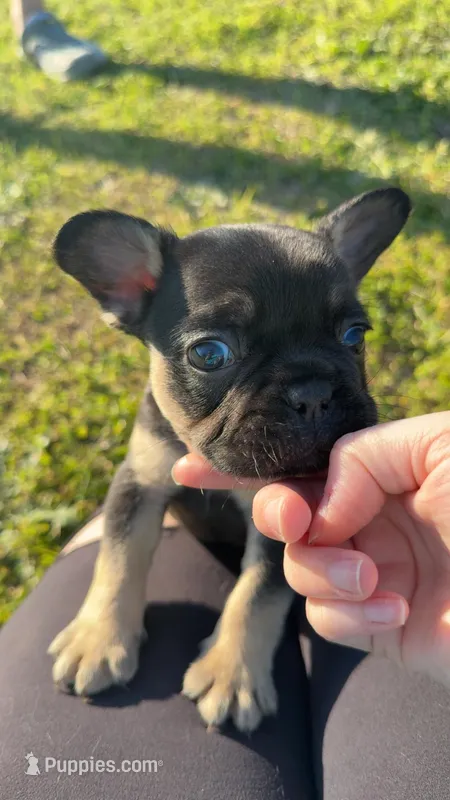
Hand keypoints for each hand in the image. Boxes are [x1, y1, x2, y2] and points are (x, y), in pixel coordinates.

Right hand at [172, 413, 449, 686]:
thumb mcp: (436, 446)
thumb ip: (362, 457)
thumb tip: (319, 505)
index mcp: (376, 474)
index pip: (299, 464)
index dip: (242, 464)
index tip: (188, 465)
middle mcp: (365, 521)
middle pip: (283, 515)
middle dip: (277, 514)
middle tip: (299, 520)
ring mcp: (368, 573)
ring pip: (296, 568)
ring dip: (323, 572)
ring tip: (375, 579)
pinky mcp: (374, 626)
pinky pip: (324, 618)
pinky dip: (348, 615)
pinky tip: (394, 612)